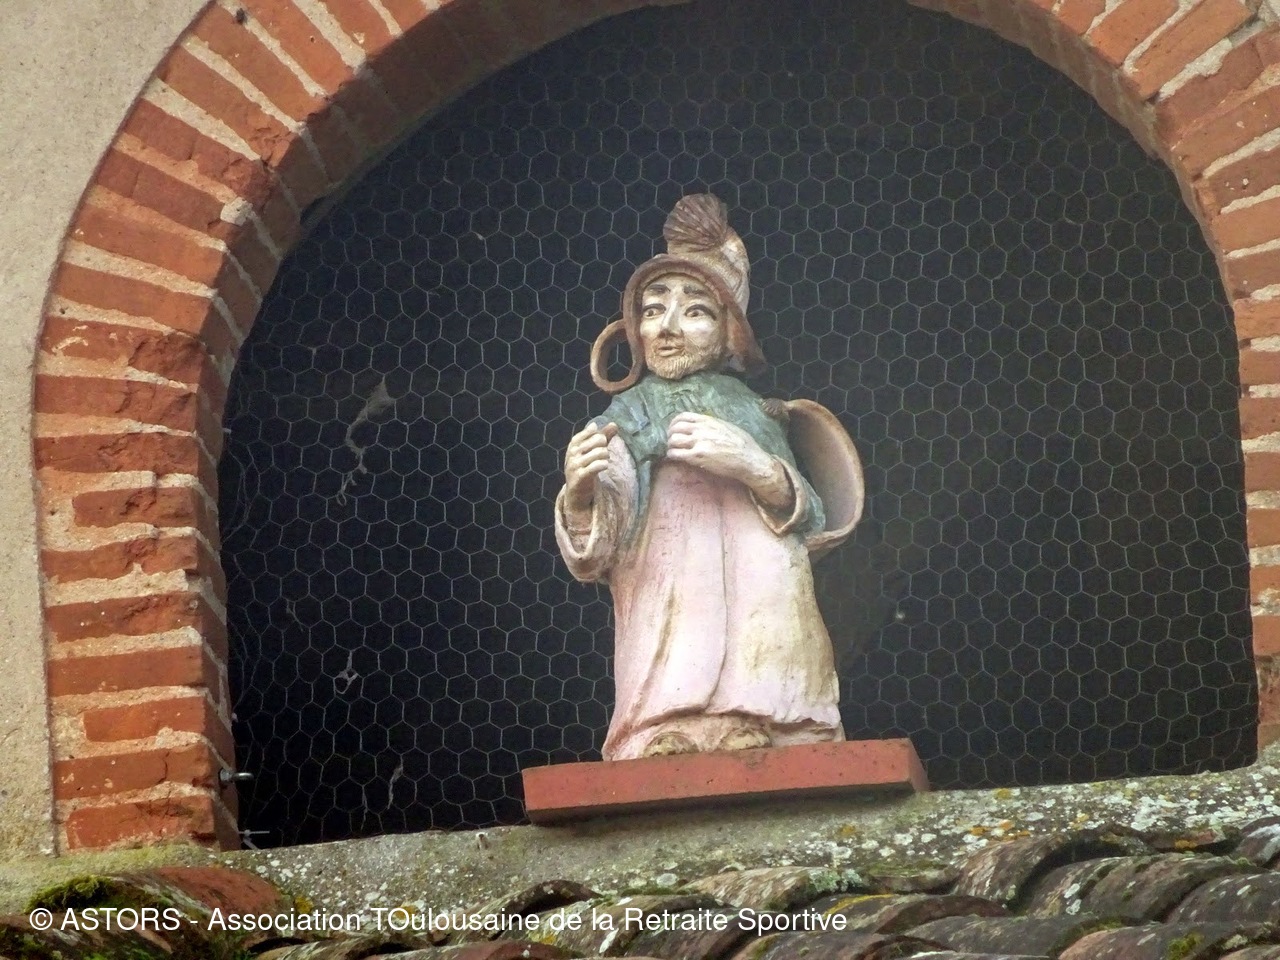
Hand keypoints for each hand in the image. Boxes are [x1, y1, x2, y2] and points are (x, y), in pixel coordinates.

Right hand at [564, 421, 617, 514]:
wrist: (575, 492)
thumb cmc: (584, 468)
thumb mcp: (591, 451)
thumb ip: (603, 437)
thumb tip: (614, 424)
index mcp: (573, 445)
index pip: (589, 432)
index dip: (599, 435)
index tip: (602, 442)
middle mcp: (572, 453)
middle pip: (597, 440)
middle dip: (604, 445)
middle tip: (604, 454)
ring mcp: (575, 465)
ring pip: (599, 452)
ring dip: (606, 456)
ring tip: (605, 461)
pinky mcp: (580, 476)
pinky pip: (596, 466)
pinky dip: (604, 464)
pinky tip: (604, 466)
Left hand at [666, 413, 793, 511]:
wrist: (748, 459)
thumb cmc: (743, 444)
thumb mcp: (727, 426)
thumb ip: (712, 425)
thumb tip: (702, 426)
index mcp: (709, 421)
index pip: (683, 416)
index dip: (674, 423)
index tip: (674, 429)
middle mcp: (701, 429)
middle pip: (675, 428)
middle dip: (670, 435)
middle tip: (672, 442)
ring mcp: (698, 442)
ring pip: (673, 440)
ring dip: (670, 446)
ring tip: (673, 451)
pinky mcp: (698, 457)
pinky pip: (676, 454)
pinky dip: (672, 455)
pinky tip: (676, 458)